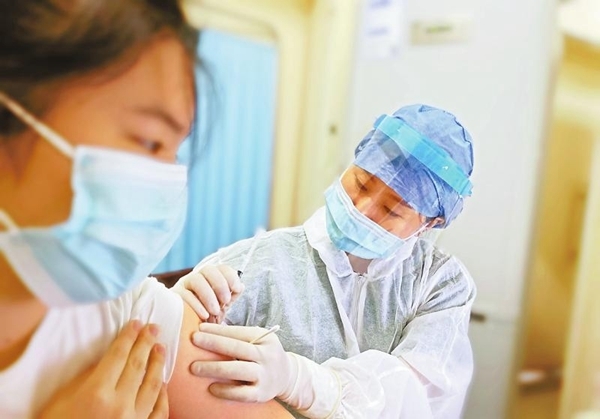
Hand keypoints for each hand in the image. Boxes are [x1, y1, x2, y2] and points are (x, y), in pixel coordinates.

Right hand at [39, 320, 167, 418]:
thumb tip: (106, 359)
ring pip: (152, 386)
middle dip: (146, 344)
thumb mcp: (62, 400)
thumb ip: (86, 378)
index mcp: (97, 393)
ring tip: (161, 348)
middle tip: (154, 328)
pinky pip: (158, 412)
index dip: (128, 337)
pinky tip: (163, 384)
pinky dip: (162, 396)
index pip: (118, 356)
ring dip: (158, 365)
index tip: (136, 323)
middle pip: (137, 366)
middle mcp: (119, 405)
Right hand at [173, 265, 243, 322]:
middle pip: (208, 270)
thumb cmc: (208, 314)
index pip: (222, 268)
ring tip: (215, 310)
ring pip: (196, 279)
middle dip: (220, 284)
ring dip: (208, 294)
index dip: (230, 275)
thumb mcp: (223, 305)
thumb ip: (233, 295)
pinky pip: (184, 295)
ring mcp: (185, 284)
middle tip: (226, 300)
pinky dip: (196, 304)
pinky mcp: (175, 296)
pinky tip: (204, 315)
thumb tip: (241, 286)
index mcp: (211, 277)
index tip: (237, 288)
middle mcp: (198, 277)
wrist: (189, 328)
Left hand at [188, 323, 295, 402]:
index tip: (200, 329)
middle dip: (214, 343)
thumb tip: (207, 331)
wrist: (286, 376)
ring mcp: (265, 376)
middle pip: (237, 348)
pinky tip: (211, 388)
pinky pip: (241, 393)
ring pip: (237, 370)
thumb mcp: (260, 340)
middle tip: (193, 339)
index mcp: (265, 339)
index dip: (218, 330)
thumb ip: (239, 337)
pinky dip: (225, 391)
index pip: (239, 332)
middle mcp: (266, 356)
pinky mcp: (261, 394)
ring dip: (214, 368)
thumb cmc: (264, 354)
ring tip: (194, 367)